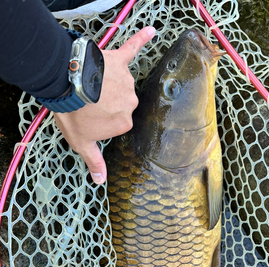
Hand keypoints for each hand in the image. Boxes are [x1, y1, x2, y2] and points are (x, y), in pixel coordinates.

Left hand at [53, 26, 154, 184]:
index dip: (102, 120)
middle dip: (107, 103)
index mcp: (124, 123)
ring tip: (91, 83)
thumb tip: (101, 182)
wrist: (66, 83)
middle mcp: (131, 103)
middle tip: (89, 100)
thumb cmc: (75, 114)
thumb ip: (94, 161)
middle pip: (122, 104)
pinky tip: (151, 31)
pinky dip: (141, 40)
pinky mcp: (120, 61)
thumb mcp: (82, 143)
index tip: (90, 116)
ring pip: (121, 84)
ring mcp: (128, 82)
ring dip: (109, 83)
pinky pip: (133, 49)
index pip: (118, 122)